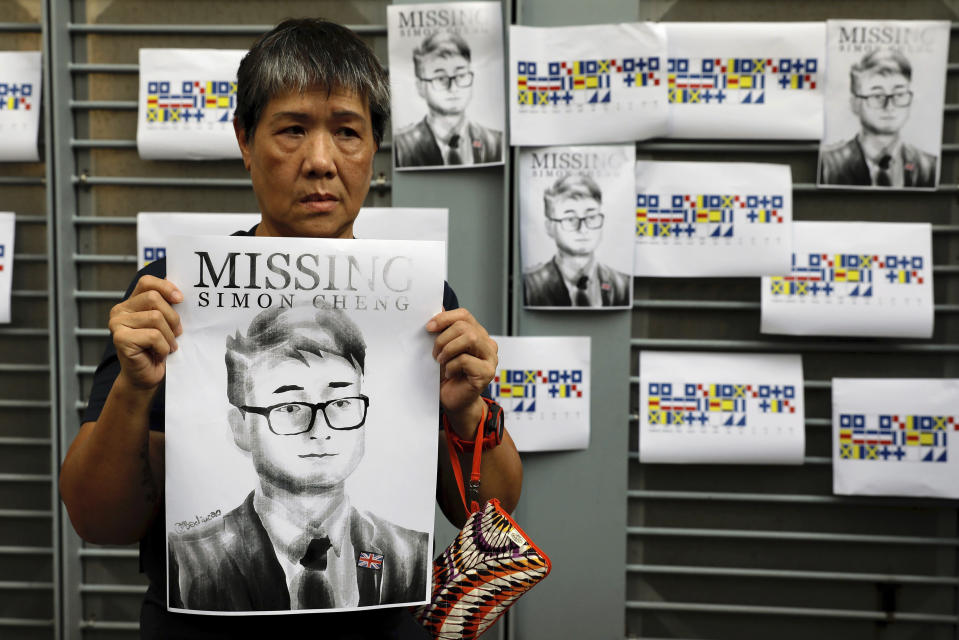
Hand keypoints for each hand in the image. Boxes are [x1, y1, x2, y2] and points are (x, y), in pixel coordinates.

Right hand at [108, 275, 182, 389]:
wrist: (147, 377)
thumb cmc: (157, 350)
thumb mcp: (165, 323)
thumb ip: (167, 306)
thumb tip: (179, 291)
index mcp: (130, 303)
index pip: (146, 282)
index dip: (165, 287)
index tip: (180, 299)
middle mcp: (120, 311)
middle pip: (154, 298)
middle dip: (172, 317)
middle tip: (176, 333)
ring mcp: (117, 324)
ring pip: (155, 317)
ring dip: (169, 335)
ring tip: (167, 346)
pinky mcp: (120, 339)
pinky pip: (153, 335)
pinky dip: (163, 347)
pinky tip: (159, 354)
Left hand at [427, 308, 496, 418]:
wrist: (453, 400)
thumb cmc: (448, 375)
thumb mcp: (442, 349)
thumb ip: (442, 329)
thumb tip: (438, 307)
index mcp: (477, 334)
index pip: (464, 315)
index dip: (445, 318)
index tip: (429, 327)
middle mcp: (487, 344)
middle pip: (465, 326)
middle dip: (443, 338)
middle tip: (435, 353)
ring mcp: (490, 358)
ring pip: (470, 339)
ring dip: (448, 350)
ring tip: (441, 362)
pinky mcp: (487, 372)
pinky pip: (466, 360)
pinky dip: (452, 366)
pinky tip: (450, 374)